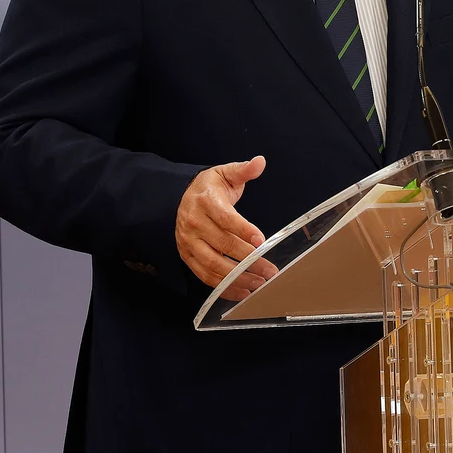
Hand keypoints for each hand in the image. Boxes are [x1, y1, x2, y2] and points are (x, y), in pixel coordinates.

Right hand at [176, 156, 277, 301]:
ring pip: (213, 264)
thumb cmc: (209, 189)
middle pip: (222, 244)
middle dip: (249, 259)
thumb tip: (260, 162)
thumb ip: (243, 170)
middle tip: (270, 269)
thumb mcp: (225, 174)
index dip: (243, 229)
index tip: (261, 240)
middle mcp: (193, 223)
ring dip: (237, 277)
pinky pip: (205, 276)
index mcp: (204, 201)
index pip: (225, 218)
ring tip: (259, 282)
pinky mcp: (187, 256)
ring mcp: (188, 242)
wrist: (182, 198)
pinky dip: (223, 287)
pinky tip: (242, 290)